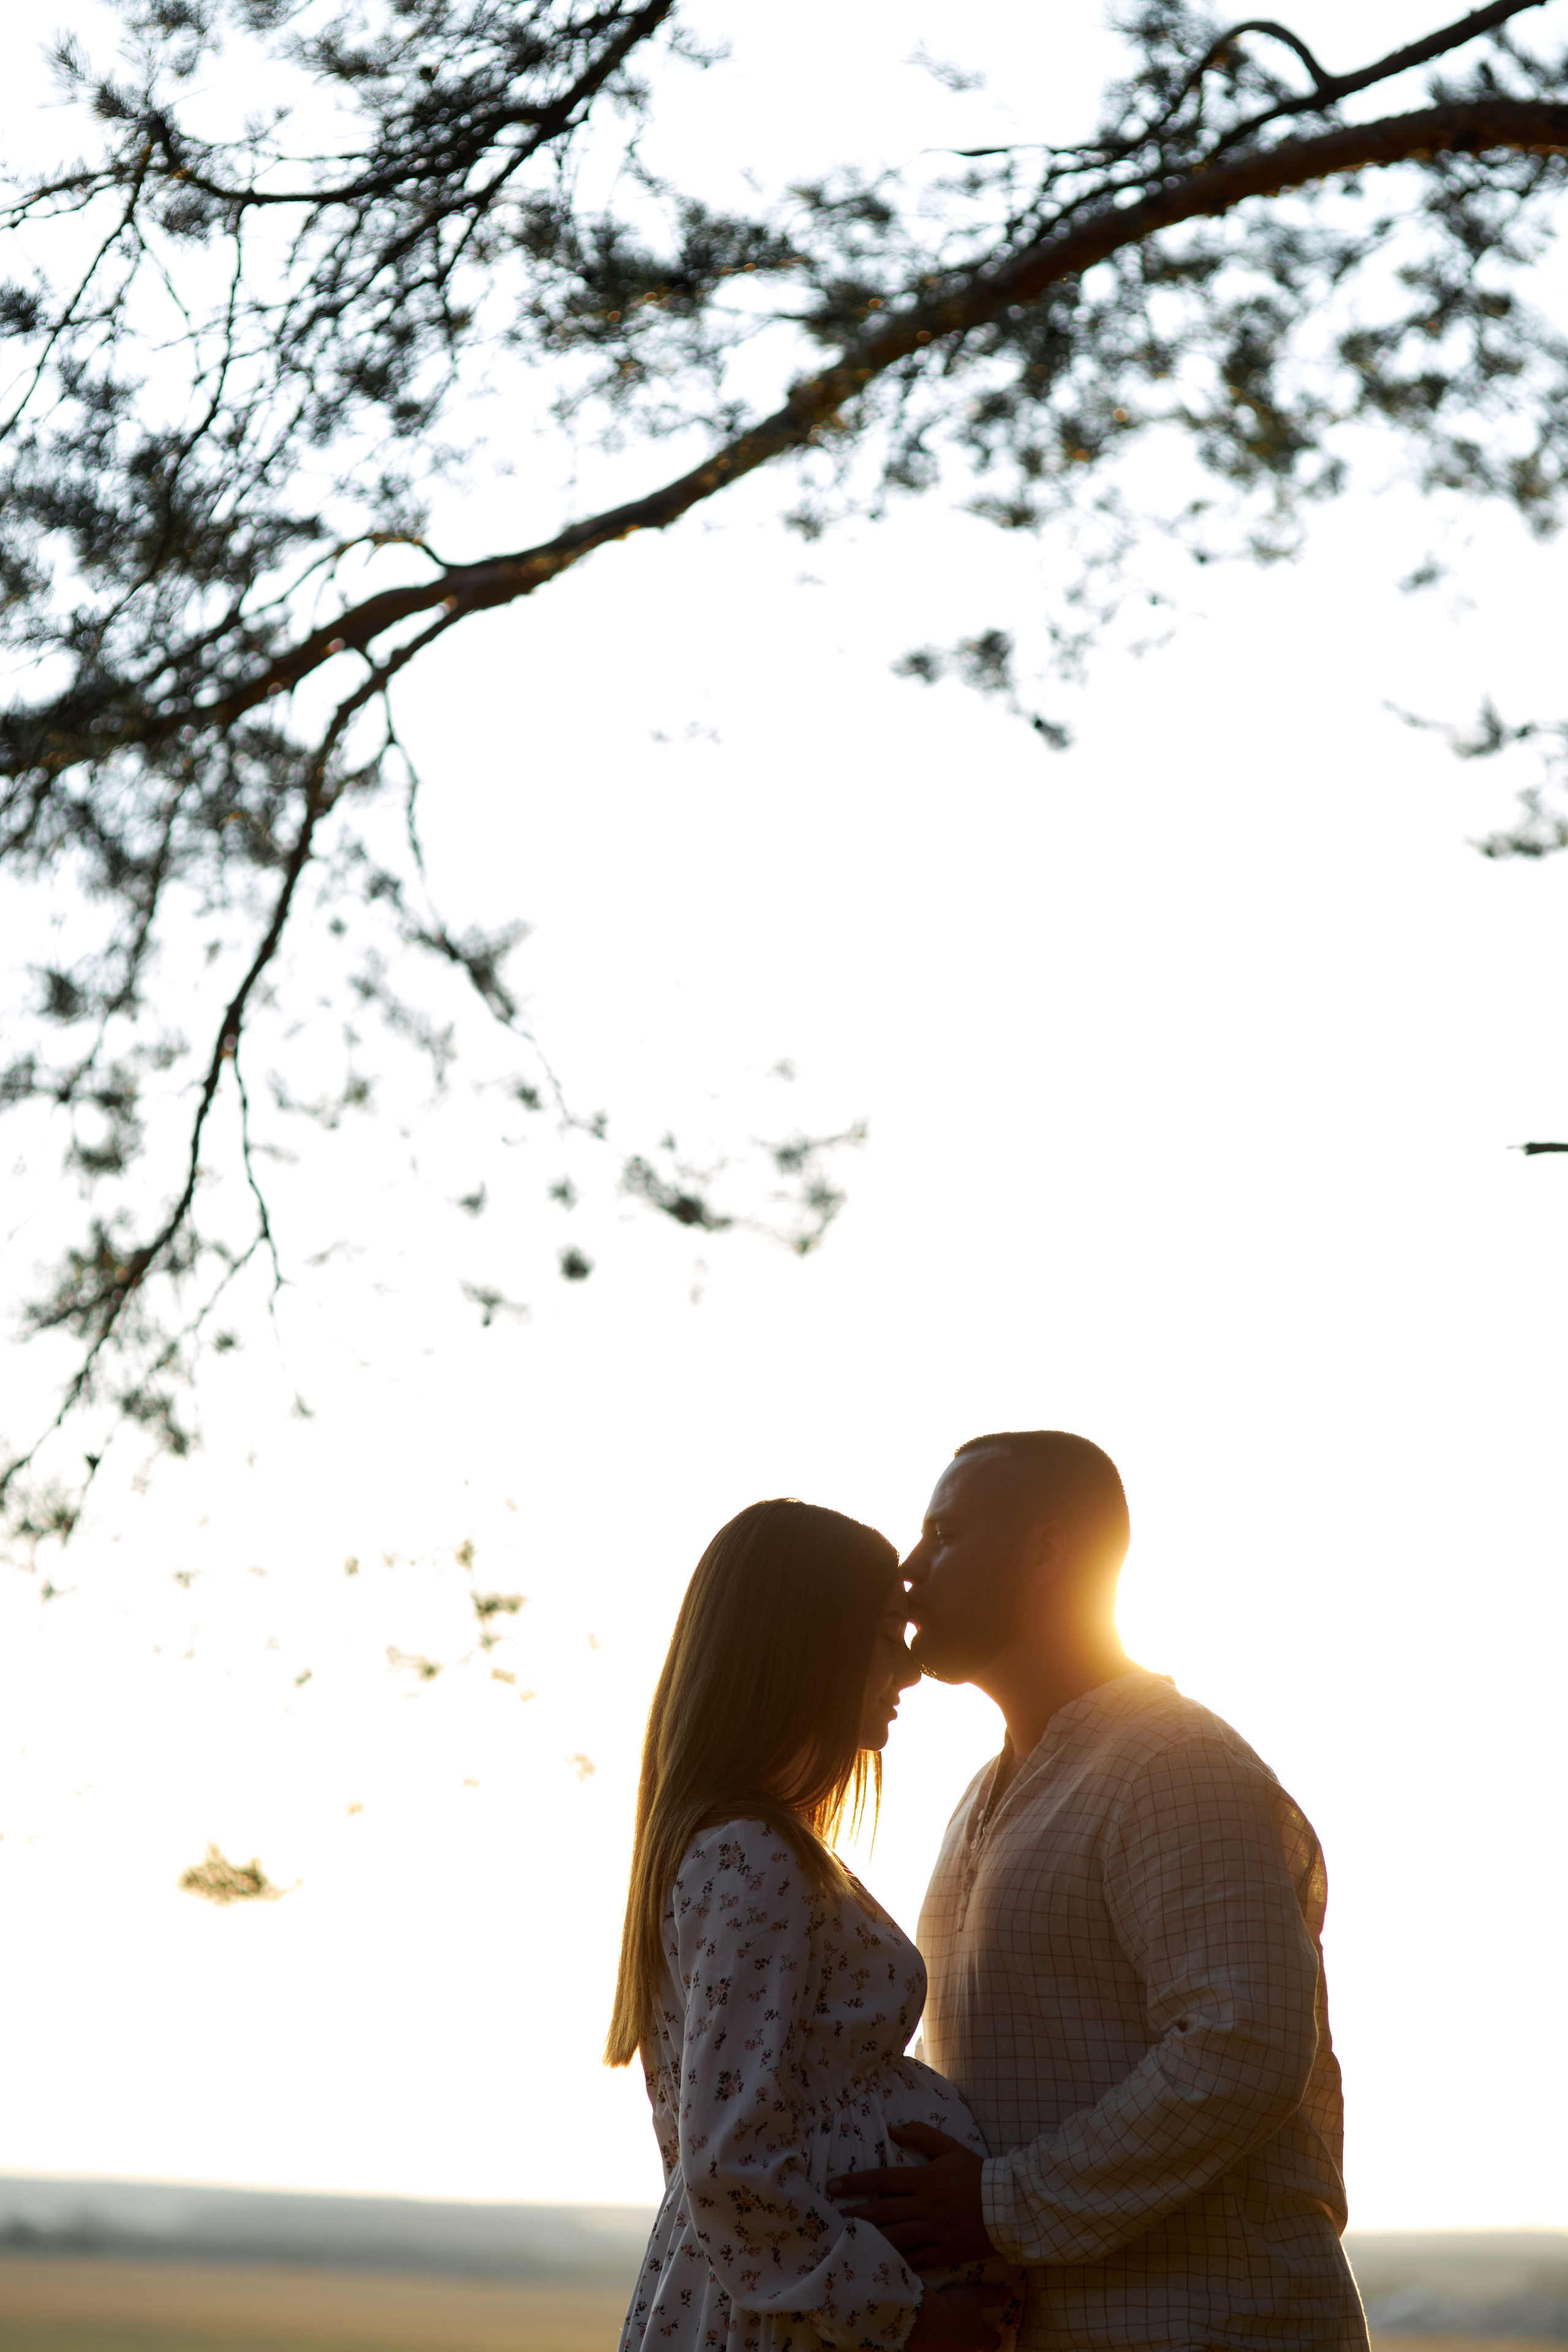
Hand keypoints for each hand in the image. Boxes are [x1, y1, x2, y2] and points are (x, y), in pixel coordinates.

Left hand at [830, 2122, 993, 2266]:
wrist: (1007, 2205)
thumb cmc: (977, 2173)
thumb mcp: (950, 2147)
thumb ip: (921, 2135)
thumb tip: (892, 2128)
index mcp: (924, 2179)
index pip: (883, 2178)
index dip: (856, 2182)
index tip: (834, 2185)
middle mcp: (925, 2205)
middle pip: (884, 2210)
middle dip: (856, 2214)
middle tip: (832, 2219)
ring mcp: (934, 2231)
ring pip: (896, 2236)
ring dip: (870, 2238)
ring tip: (848, 2242)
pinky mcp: (945, 2252)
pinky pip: (917, 2260)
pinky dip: (898, 2262)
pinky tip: (880, 2265)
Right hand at [905, 2284, 1000, 2351]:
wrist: (923, 2319)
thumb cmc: (953, 2306)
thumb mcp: (975, 2296)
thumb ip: (992, 2296)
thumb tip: (1010, 2293)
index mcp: (978, 2337)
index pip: (993, 2343)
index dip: (995, 2338)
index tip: (994, 2333)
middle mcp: (965, 2349)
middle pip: (974, 2349)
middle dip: (973, 2341)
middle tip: (968, 2329)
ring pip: (956, 2349)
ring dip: (955, 2341)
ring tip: (948, 2328)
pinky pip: (939, 2348)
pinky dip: (938, 2342)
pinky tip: (933, 2333)